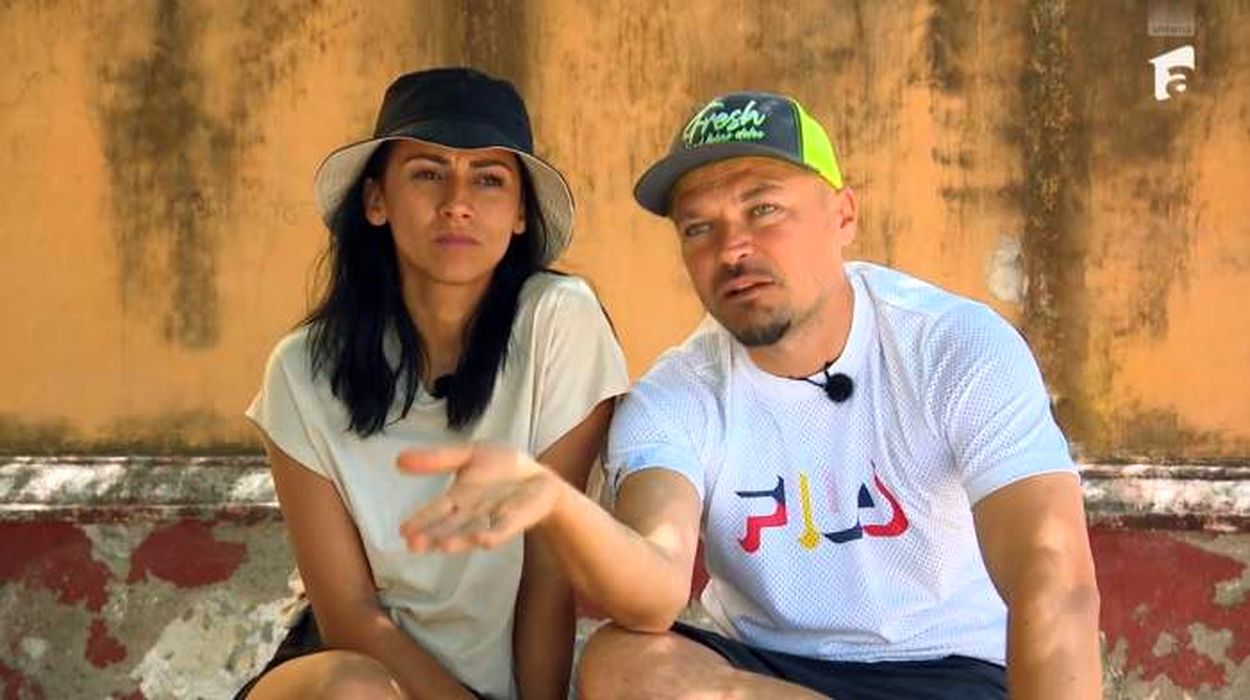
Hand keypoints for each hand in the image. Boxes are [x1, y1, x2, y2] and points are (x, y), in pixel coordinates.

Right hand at [396, 444, 562, 553]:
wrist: (537, 478)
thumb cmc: (501, 469)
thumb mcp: (468, 455)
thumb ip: (436, 459)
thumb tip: (397, 459)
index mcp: (457, 498)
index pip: (435, 510)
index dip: (421, 520)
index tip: (403, 531)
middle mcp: (471, 514)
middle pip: (449, 527)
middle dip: (432, 536)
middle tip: (413, 545)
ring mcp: (491, 519)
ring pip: (471, 532)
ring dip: (458, 541)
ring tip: (442, 546)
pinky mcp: (513, 521)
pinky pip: (502, 530)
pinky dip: (492, 535)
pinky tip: (482, 540)